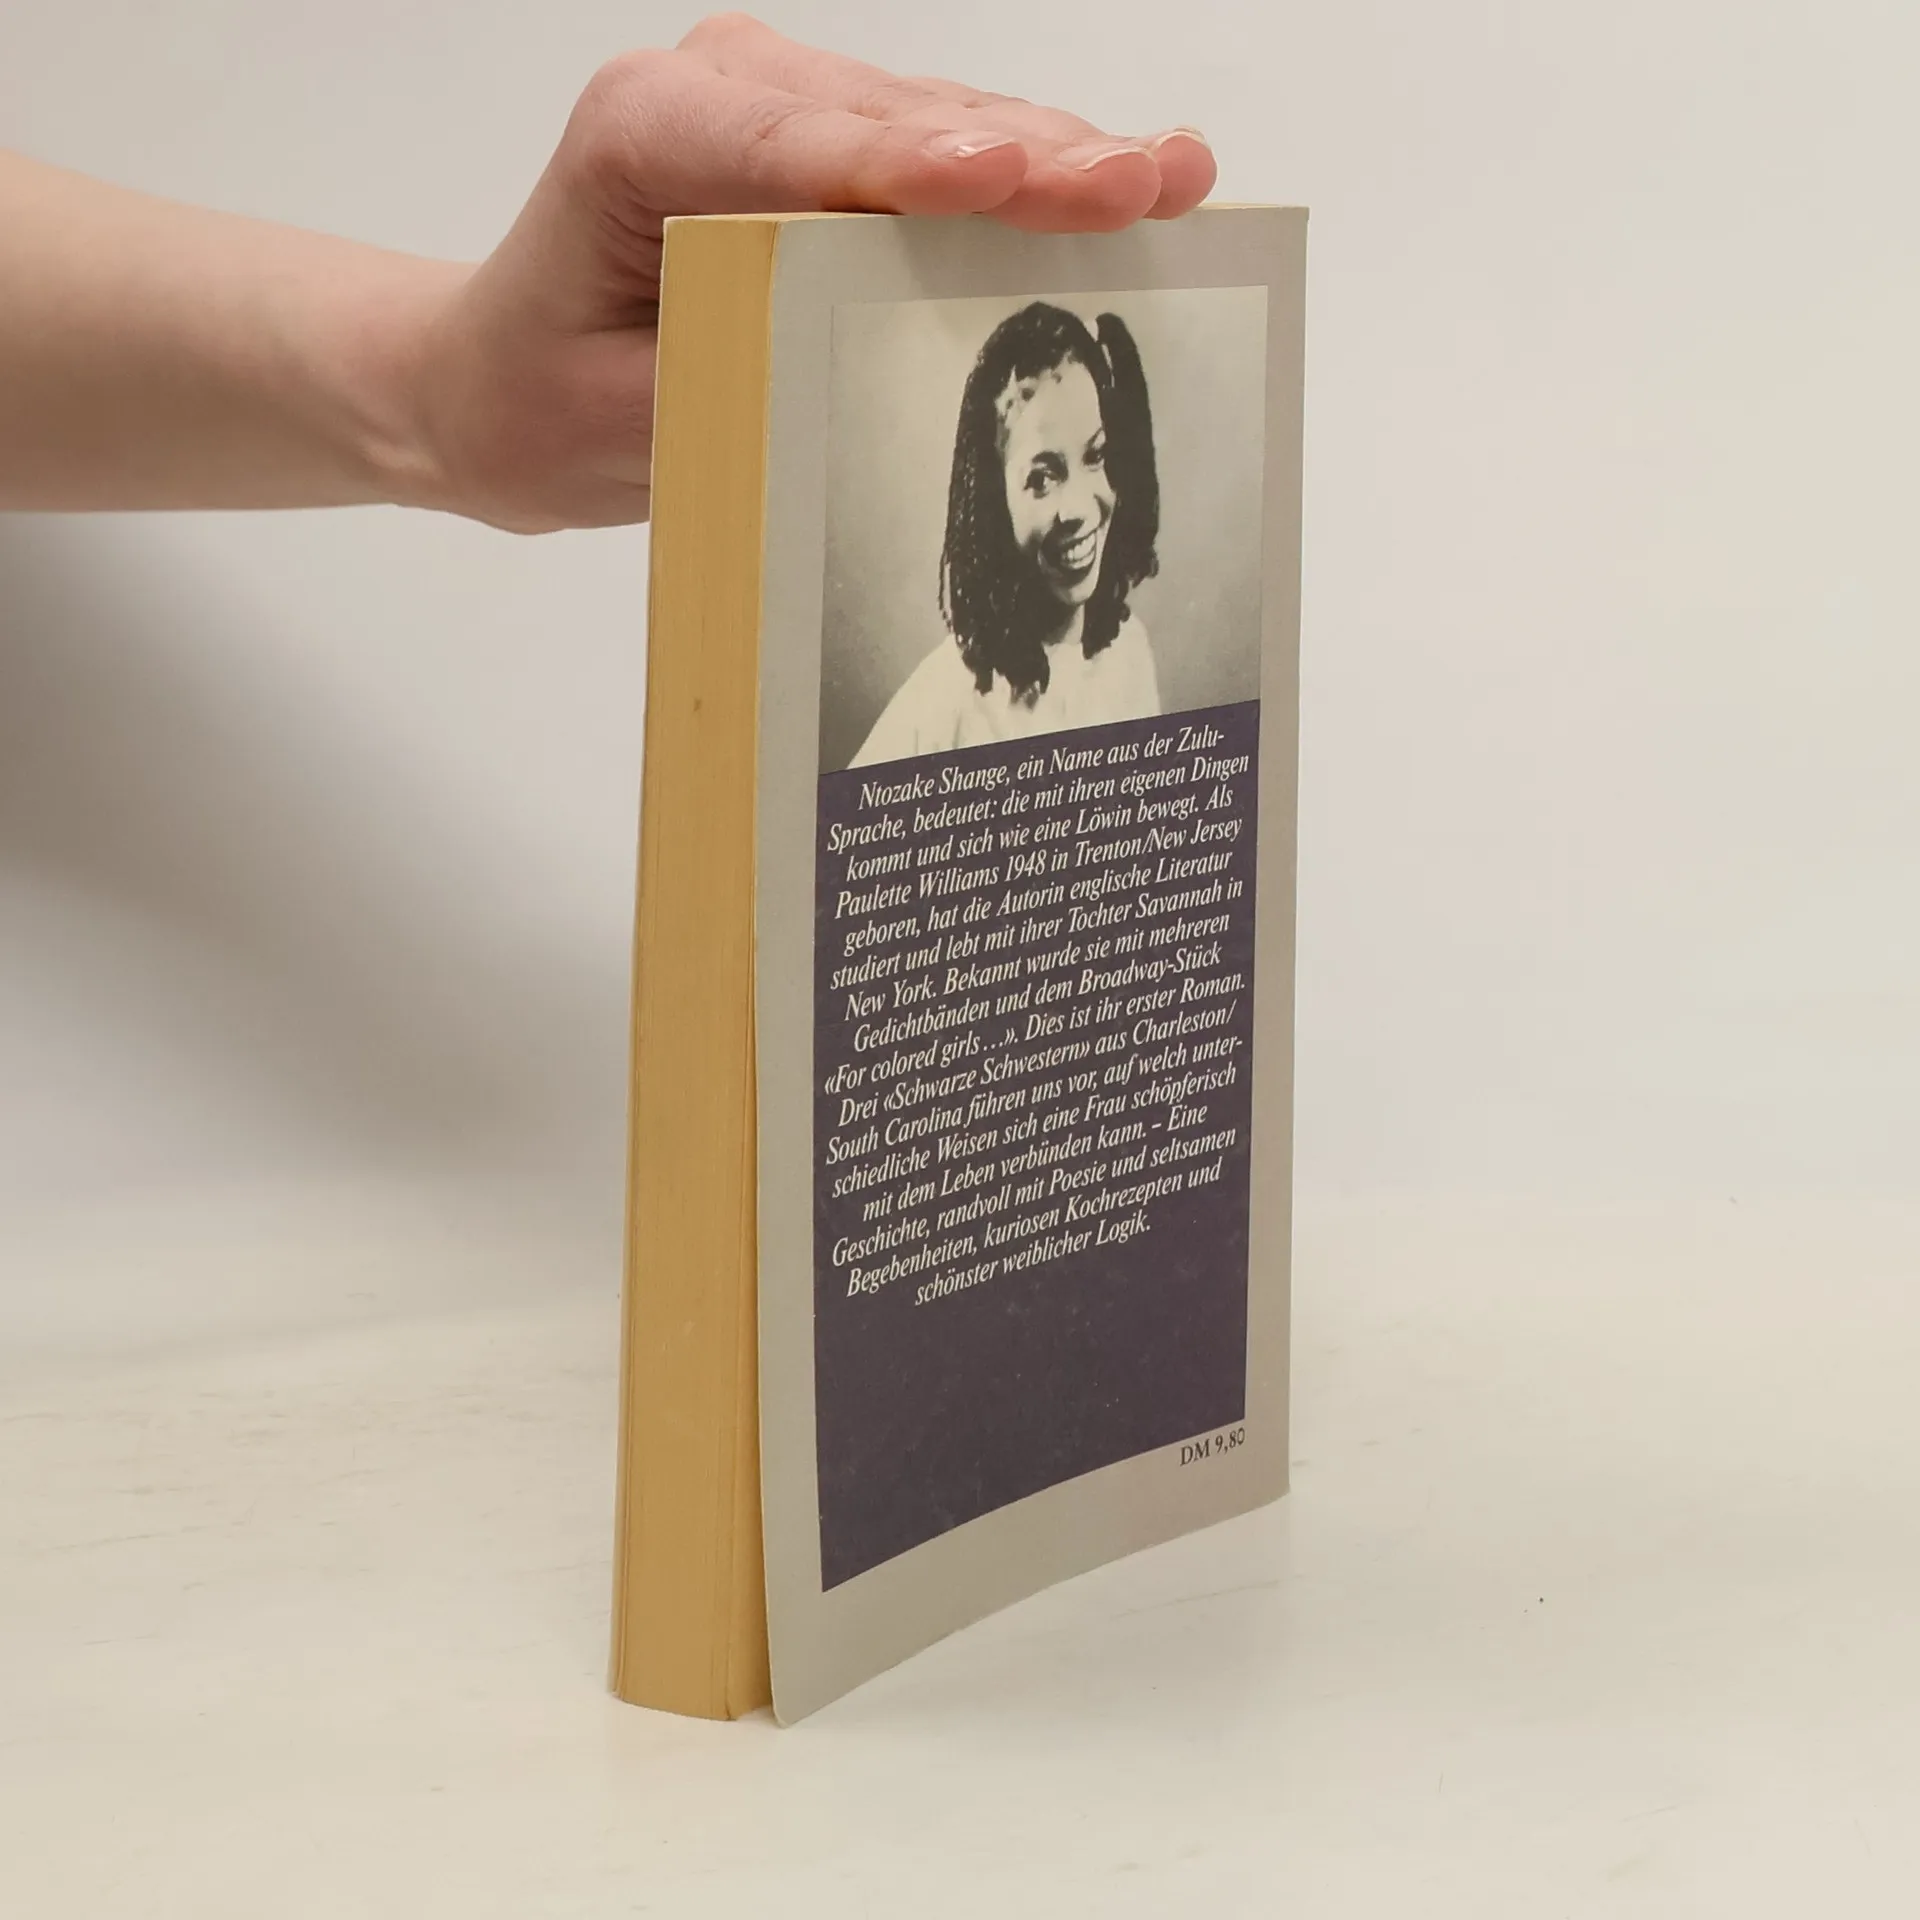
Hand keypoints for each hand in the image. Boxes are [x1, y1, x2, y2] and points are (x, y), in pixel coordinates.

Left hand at [410, 13, 1216, 532]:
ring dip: (1057, 160)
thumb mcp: (619, 424)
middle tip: (1143, 184)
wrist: (502, 377)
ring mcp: (782, 105)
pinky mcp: (829, 143)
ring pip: (940, 124)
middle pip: (893, 121)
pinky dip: (1032, 180)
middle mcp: (720, 92)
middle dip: (1025, 158)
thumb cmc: (543, 399)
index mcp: (644, 138)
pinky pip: (942, 154)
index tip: (1004, 179)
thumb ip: (730, 384)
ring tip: (1170, 180)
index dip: (907, 164)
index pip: (793, 146)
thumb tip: (855, 379)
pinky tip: (1125, 184)